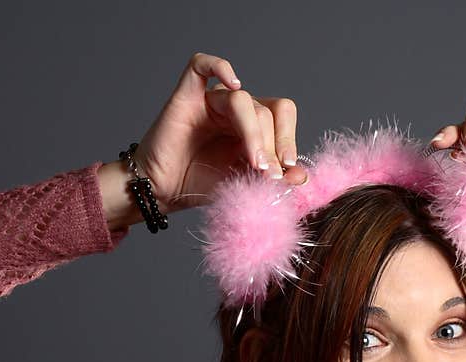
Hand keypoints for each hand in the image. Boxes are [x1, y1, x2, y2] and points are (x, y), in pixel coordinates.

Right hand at [132, 52, 306, 214]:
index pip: (281, 116)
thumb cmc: (200, 186)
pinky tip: (234, 83)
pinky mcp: (186, 97)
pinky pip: (201, 65)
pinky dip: (220, 66)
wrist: (163, 192)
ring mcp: (211, 101)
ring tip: (254, 163)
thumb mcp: (246, 186)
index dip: (289, 140)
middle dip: (272, 143)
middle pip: (267, 109)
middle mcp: (235, 110)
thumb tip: (302, 176)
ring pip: (242, 99)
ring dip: (255, 132)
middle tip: (267, 173)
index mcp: (254, 126)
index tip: (287, 171)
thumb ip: (273, 180)